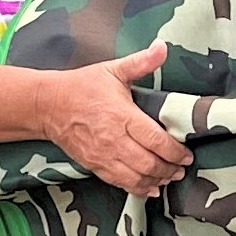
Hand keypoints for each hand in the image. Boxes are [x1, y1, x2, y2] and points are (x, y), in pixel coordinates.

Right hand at [39, 43, 189, 196]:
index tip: (187, 155)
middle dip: (170, 169)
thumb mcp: (112, 70)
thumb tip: (162, 47)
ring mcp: (103, 155)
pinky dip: (137, 188)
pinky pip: (119, 183)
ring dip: (156, 180)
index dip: (175, 151)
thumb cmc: (81, 87)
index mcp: (121, 115)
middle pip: (149, 163)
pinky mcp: (94, 165)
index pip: (155, 140)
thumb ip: (141, 62)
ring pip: (135, 177)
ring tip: (169, 177)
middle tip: (182, 168)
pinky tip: (149, 187)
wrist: (48, 105)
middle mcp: (113, 139)